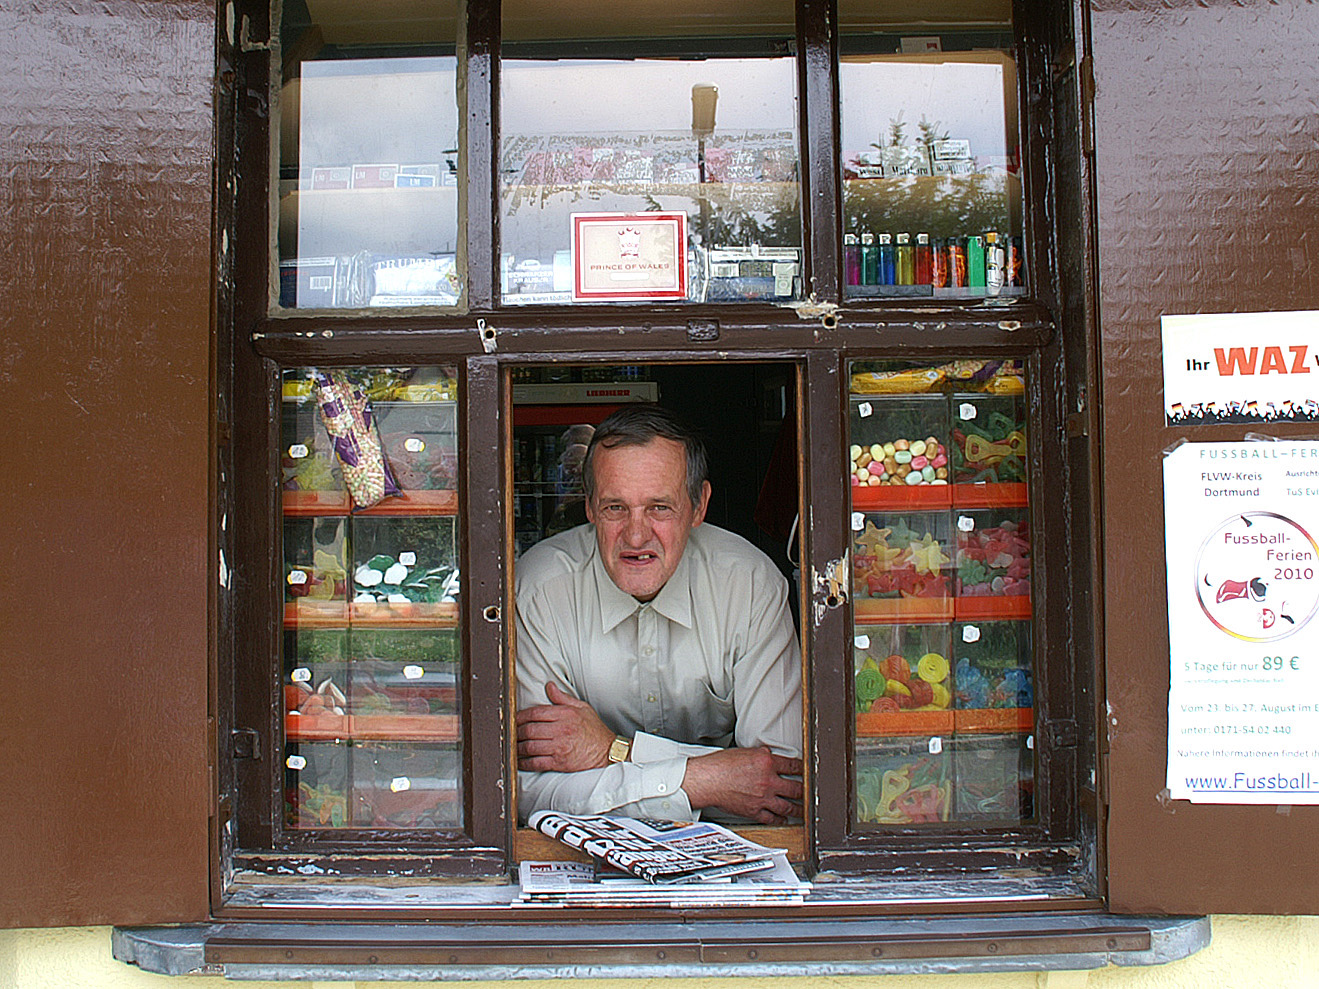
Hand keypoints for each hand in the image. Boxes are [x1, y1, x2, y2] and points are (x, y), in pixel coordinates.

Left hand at [516, 682, 616, 772]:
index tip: (514, 719)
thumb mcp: (582, 708)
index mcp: (565, 715)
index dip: (520, 716)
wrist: (607, 751)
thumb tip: (549, 686)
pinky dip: (525, 763)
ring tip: (513, 747)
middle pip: (529, 730)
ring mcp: (559, 747)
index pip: (535, 713)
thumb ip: (563, 698)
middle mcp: (561, 730)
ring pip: (529, 747)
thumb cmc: (594, 730)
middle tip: (511, 734)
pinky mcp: (559, 762)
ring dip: (517, 748)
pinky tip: (520, 762)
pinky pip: (536, 763)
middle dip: (516, 732)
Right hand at [680, 747, 803, 823]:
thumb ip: (762, 755)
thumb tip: (770, 756)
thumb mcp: (746, 751)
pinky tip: (784, 818)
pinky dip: (780, 819)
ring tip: (804, 809)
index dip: (803, 769)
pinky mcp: (755, 811)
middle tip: (810, 792)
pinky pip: (772, 818)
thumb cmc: (721, 765)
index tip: (807, 772)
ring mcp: (762, 798)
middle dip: (805, 791)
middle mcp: (768, 781)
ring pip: (788, 806)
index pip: (793, 766)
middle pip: (796, 788)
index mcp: (766, 762)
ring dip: (798, 808)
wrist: (707, 780)